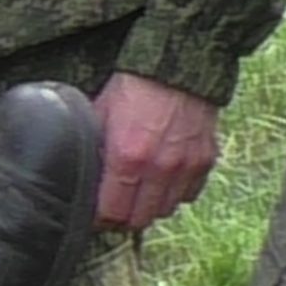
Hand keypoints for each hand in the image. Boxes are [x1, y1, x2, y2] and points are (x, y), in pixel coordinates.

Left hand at [89, 73, 221, 231]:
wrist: (177, 65)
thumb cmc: (135, 86)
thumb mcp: (99, 113)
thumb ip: (92, 148)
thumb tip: (80, 174)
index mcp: (127, 157)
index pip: (112, 212)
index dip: (100, 217)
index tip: (95, 213)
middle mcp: (159, 168)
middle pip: (139, 219)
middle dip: (123, 217)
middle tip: (115, 206)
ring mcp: (186, 167)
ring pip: (165, 210)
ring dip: (149, 206)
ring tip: (138, 193)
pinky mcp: (205, 161)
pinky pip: (189, 195)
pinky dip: (175, 193)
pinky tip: (163, 180)